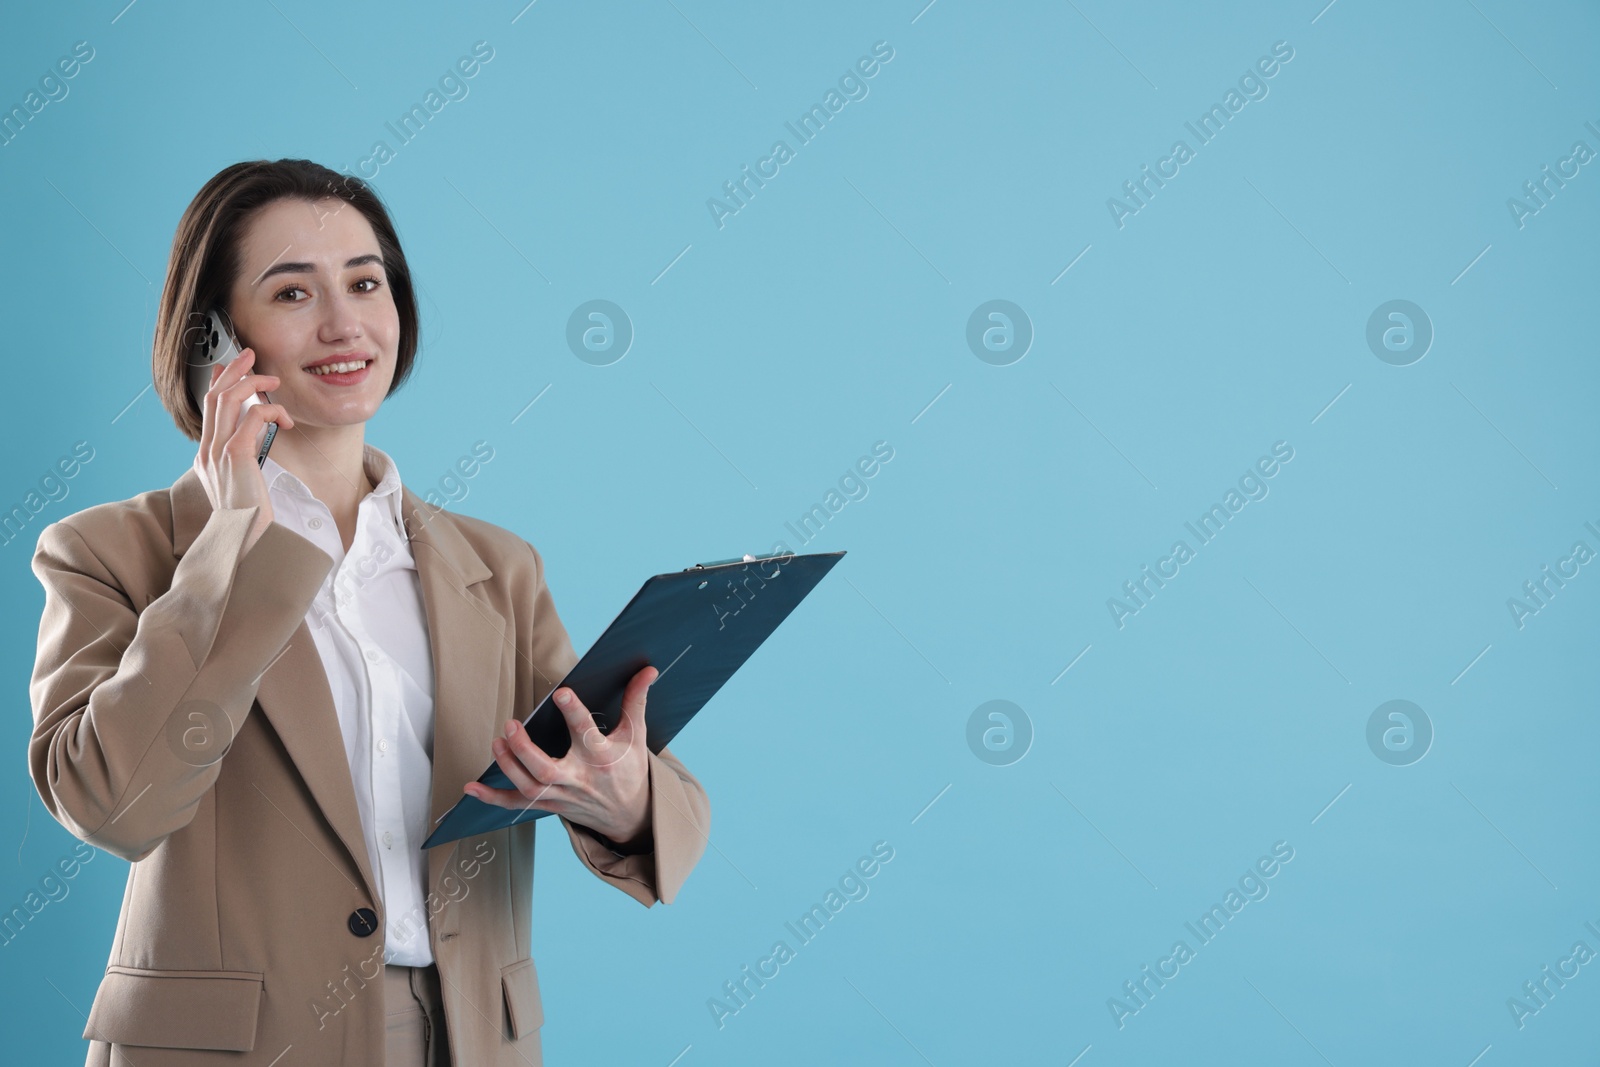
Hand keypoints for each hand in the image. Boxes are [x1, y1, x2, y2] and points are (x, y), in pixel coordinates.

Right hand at [193, 348, 293, 552]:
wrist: (246, 542)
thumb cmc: (252, 517)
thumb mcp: (244, 483)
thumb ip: (244, 457)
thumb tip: (251, 435)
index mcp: (206, 457)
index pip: (208, 409)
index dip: (219, 381)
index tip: (231, 365)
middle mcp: (206, 452)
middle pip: (214, 396)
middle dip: (234, 370)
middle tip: (253, 355)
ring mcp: (217, 453)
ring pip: (228, 399)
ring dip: (253, 383)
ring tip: (274, 381)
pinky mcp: (235, 456)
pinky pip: (253, 417)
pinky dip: (271, 410)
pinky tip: (287, 419)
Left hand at [466, 665, 657, 845]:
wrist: (630, 816)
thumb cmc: (630, 770)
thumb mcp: (636, 736)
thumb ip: (636, 701)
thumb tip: (648, 670)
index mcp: (602, 757)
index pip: (586, 733)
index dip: (574, 712)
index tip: (562, 693)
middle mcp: (579, 779)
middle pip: (546, 769)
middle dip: (525, 749)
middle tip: (510, 725)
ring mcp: (561, 795)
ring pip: (529, 787)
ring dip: (508, 766)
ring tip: (497, 742)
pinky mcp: (549, 805)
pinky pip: (517, 806)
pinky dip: (493, 799)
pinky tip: (472, 788)